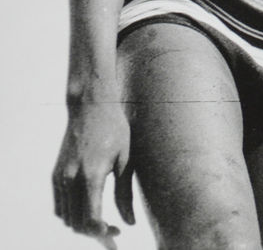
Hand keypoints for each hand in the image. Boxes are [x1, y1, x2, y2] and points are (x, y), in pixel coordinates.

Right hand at [53, 101, 135, 246]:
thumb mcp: (126, 160)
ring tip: (103, 220)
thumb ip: (125, 193)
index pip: (91, 217)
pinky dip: (70, 213)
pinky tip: (88, 208)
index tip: (116, 233)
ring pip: (65, 217)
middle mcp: (70, 179)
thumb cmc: (115, 130)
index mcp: (91, 175)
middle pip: (76, 222)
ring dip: (81, 224)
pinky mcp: (55, 175)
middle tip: (114, 229)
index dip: (102, 231)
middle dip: (94, 231)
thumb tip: (129, 222)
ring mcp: (60, 177)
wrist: (91, 108)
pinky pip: (59, 205)